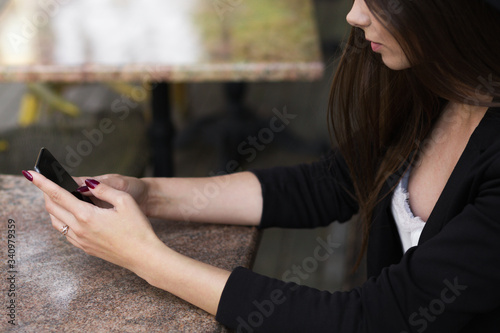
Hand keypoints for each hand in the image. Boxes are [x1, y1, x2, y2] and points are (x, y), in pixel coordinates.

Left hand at [26, 170, 163, 273]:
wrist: (143, 255)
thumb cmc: (138, 228)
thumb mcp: (125, 201)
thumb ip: (103, 189)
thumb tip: (86, 184)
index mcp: (86, 215)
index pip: (57, 195)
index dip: (42, 183)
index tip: (30, 173)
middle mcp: (79, 229)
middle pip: (52, 208)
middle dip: (46, 193)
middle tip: (45, 182)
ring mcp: (80, 241)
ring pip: (56, 222)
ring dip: (53, 208)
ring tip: (56, 197)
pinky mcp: (85, 248)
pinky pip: (65, 232)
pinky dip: (62, 220)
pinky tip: (70, 215)